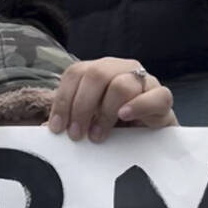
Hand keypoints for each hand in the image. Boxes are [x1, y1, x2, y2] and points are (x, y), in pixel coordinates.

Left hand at [47, 58, 175, 142]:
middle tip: (76, 134)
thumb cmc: (115, 127)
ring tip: (98, 136)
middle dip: (81, 106)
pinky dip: (138, 106)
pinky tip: (125, 117)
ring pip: (121, 84)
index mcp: (98, 71)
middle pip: (96, 74)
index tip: (56, 129)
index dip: (62, 100)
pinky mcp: (163, 97)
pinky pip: (155, 95)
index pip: (75, 73)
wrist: (151, 138)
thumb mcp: (89, 122)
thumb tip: (44, 130)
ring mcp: (144, 80)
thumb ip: (70, 121)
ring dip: (105, 112)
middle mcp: (120, 69)